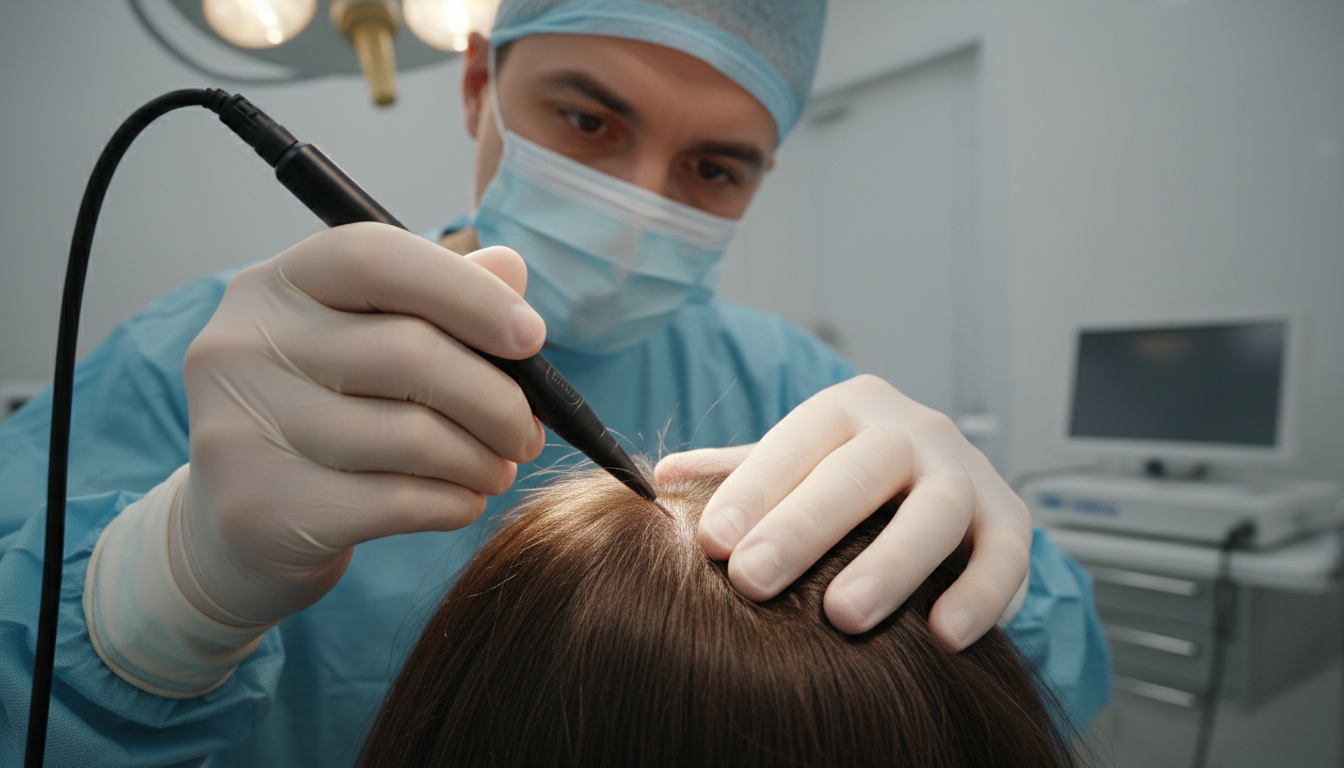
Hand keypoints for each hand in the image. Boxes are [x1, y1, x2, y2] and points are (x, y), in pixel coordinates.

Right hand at [178, 222, 545, 625]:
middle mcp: (240, 346)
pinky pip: (396, 502)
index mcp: (273, 286)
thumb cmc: (324, 419)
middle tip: (527, 433)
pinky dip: (453, 503)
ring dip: (481, 460)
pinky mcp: (257, 510)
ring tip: (497, 469)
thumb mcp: (366, 345)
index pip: (376, 257)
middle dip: (497, 399)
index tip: (532, 338)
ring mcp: (237, 430)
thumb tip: (511, 267)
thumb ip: (437, 301)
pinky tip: (464, 502)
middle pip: (410, 352)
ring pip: (412, 437)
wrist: (237, 531)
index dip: (468, 293)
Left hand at [654, 374, 1030, 649]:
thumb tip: (659, 479)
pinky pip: (1006, 553)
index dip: (753, 489)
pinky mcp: (1010, 516)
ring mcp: (965, 469)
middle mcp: (911, 429)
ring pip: (936, 510)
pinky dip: (981, 593)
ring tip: (844, 617)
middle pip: (862, 470)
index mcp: (847, 408)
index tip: (710, 541)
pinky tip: (944, 637)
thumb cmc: (842, 478)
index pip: (796, 440)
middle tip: (752, 580)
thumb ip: (735, 471)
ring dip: (891, 563)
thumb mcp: (791, 463)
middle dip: (804, 526)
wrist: (936, 476)